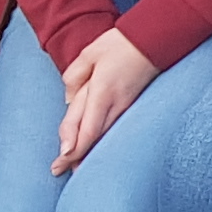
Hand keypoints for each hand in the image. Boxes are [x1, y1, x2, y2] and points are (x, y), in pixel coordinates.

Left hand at [54, 30, 156, 172]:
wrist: (154, 40)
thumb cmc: (121, 44)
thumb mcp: (89, 54)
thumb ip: (73, 77)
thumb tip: (68, 100)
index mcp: (102, 91)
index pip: (86, 128)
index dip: (73, 147)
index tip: (61, 161)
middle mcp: (115, 104)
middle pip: (93, 137)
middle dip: (76, 156)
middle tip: (57, 171)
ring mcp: (125, 106)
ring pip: (104, 135)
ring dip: (89, 152)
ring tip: (75, 168)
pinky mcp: (130, 104)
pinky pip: (113, 127)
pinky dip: (101, 140)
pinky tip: (96, 147)